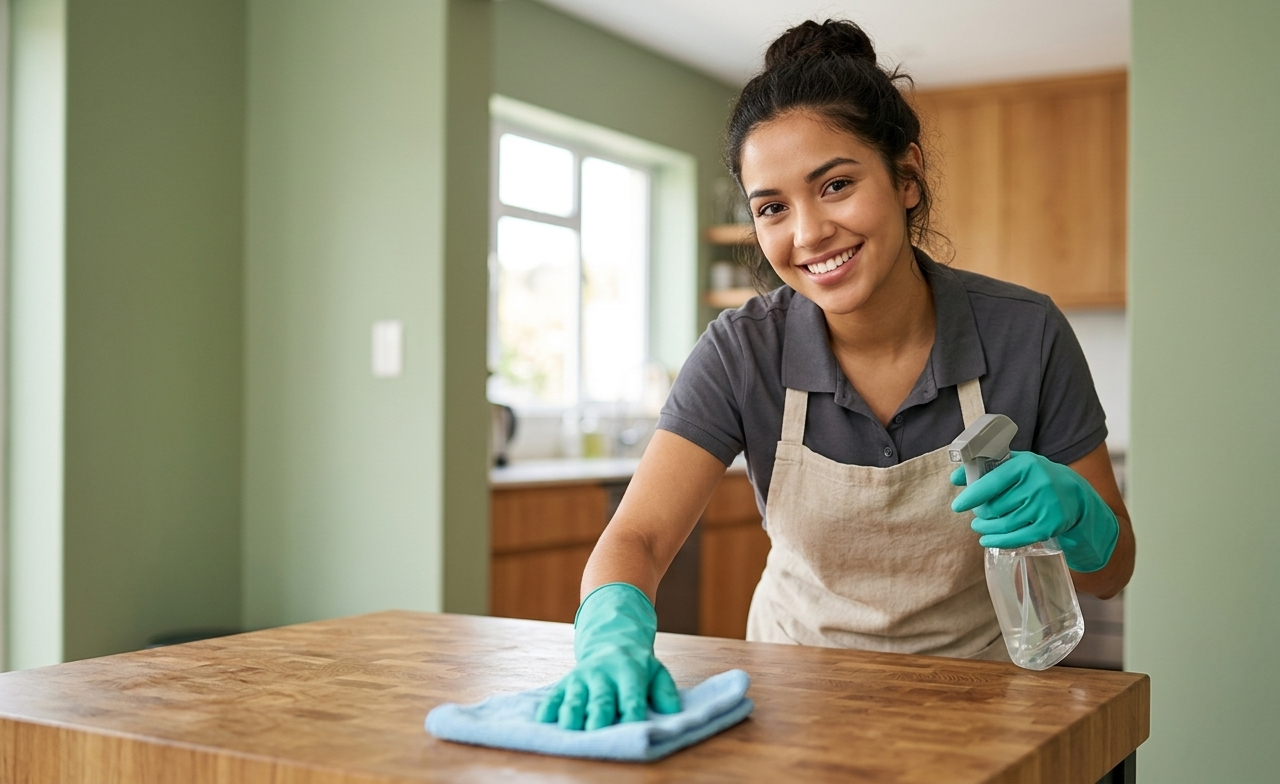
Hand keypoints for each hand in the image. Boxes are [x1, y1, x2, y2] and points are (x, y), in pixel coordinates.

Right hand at [536, 583, 681, 729]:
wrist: (611, 638)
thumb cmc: (637, 665)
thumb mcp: (656, 671)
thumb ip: (665, 691)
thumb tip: (672, 712)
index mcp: (630, 672)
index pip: (632, 696)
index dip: (632, 713)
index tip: (631, 730)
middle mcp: (605, 673)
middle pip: (602, 697)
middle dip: (599, 713)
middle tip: (595, 730)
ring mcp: (583, 676)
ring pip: (576, 696)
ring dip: (572, 711)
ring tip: (570, 726)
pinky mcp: (567, 680)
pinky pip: (555, 693)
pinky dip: (549, 706)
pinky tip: (543, 719)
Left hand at [950, 451, 1118, 571]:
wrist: (1074, 493)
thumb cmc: (1036, 477)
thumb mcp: (1016, 465)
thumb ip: (986, 467)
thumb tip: (955, 477)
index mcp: (1025, 465)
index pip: (992, 482)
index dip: (971, 496)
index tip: (957, 506)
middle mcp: (1037, 485)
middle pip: (995, 507)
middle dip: (981, 513)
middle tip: (977, 513)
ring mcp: (1045, 507)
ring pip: (1004, 524)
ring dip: (986, 528)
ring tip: (979, 526)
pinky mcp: (1049, 526)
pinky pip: (1017, 538)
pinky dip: (998, 541)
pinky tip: (987, 540)